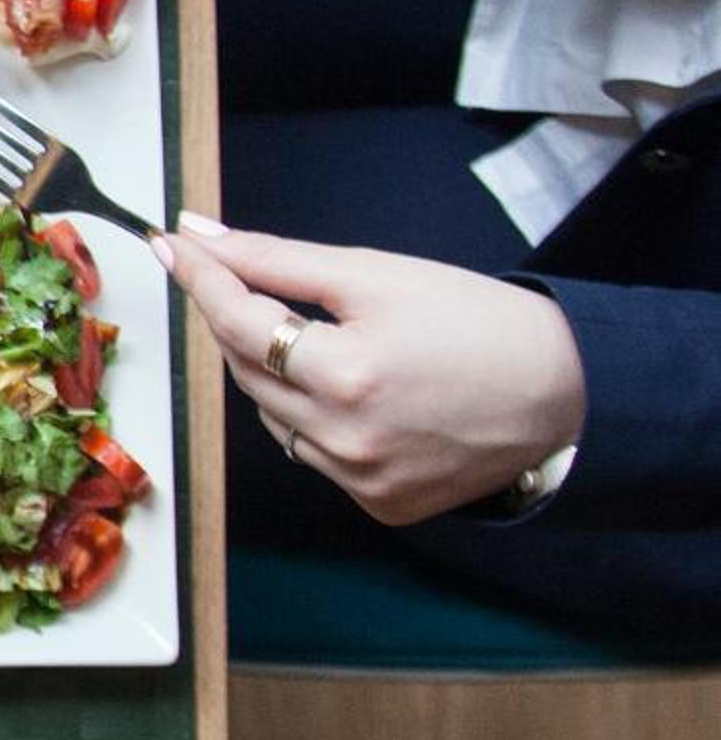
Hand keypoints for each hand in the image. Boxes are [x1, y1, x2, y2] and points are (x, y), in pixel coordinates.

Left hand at [155, 218, 583, 524]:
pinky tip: (357, 394)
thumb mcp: (379, 276)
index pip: (238, 323)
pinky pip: (313, 453)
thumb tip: (200, 235)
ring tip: (329, 342)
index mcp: (347, 376)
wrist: (568, 395)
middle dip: (241, 322)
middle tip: (245, 281)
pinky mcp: (378, 505)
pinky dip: (314, 418)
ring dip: (278, 373)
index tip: (171, 246)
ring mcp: (360, 480)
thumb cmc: (482, 325)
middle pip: (247, 371)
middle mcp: (345, 440)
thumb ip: (279, 259)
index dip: (201, 279)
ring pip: (274, 416)